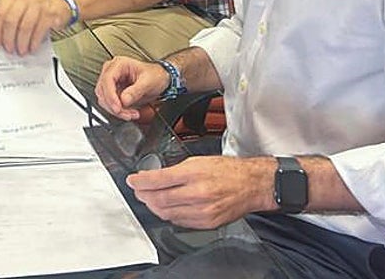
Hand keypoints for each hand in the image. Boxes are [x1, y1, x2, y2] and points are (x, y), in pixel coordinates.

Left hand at [0, 0, 71, 54]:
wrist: (62, 2)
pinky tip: (32, 47)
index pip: (0, 12)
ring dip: (21, 42)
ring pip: (24, 27)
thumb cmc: (38, 6)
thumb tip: (1, 38)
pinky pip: (38, 31)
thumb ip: (10, 17)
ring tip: (21, 50)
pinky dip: (34, 42)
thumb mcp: (21, 6)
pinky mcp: (50, 13)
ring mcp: (38, 3)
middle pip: (11, 20)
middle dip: (8, 38)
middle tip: (9, 48)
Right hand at [95, 56, 168, 120]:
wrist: (160, 79)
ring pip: (104, 99)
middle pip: (103, 91)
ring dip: (116, 110)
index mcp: (119, 64)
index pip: (107, 79)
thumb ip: (136, 91)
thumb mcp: (148, 82)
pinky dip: (118, 111)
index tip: (118, 108)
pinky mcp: (113, 91)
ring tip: (131, 114)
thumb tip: (124, 100)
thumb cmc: (155, 76)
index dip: (110, 95)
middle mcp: (112, 71)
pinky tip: (129, 112)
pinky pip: (109, 104)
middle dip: (114, 106)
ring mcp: (111, 82)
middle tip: (127, 114)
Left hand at [126, 156, 276, 228]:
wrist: (252, 184)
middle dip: (143, 195)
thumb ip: (174, 170)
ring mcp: (202, 211)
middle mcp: (197, 194)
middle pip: (159, 200)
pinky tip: (167, 208)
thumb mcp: (197, 161)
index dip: (140, 182)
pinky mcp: (207, 223)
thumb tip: (154, 177)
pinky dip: (169, 215)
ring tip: (149, 199)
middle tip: (138, 190)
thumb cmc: (228, 170)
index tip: (132, 181)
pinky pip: (180, 222)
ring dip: (154, 206)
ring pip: (167, 213)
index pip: (158, 180)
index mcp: (194, 174)